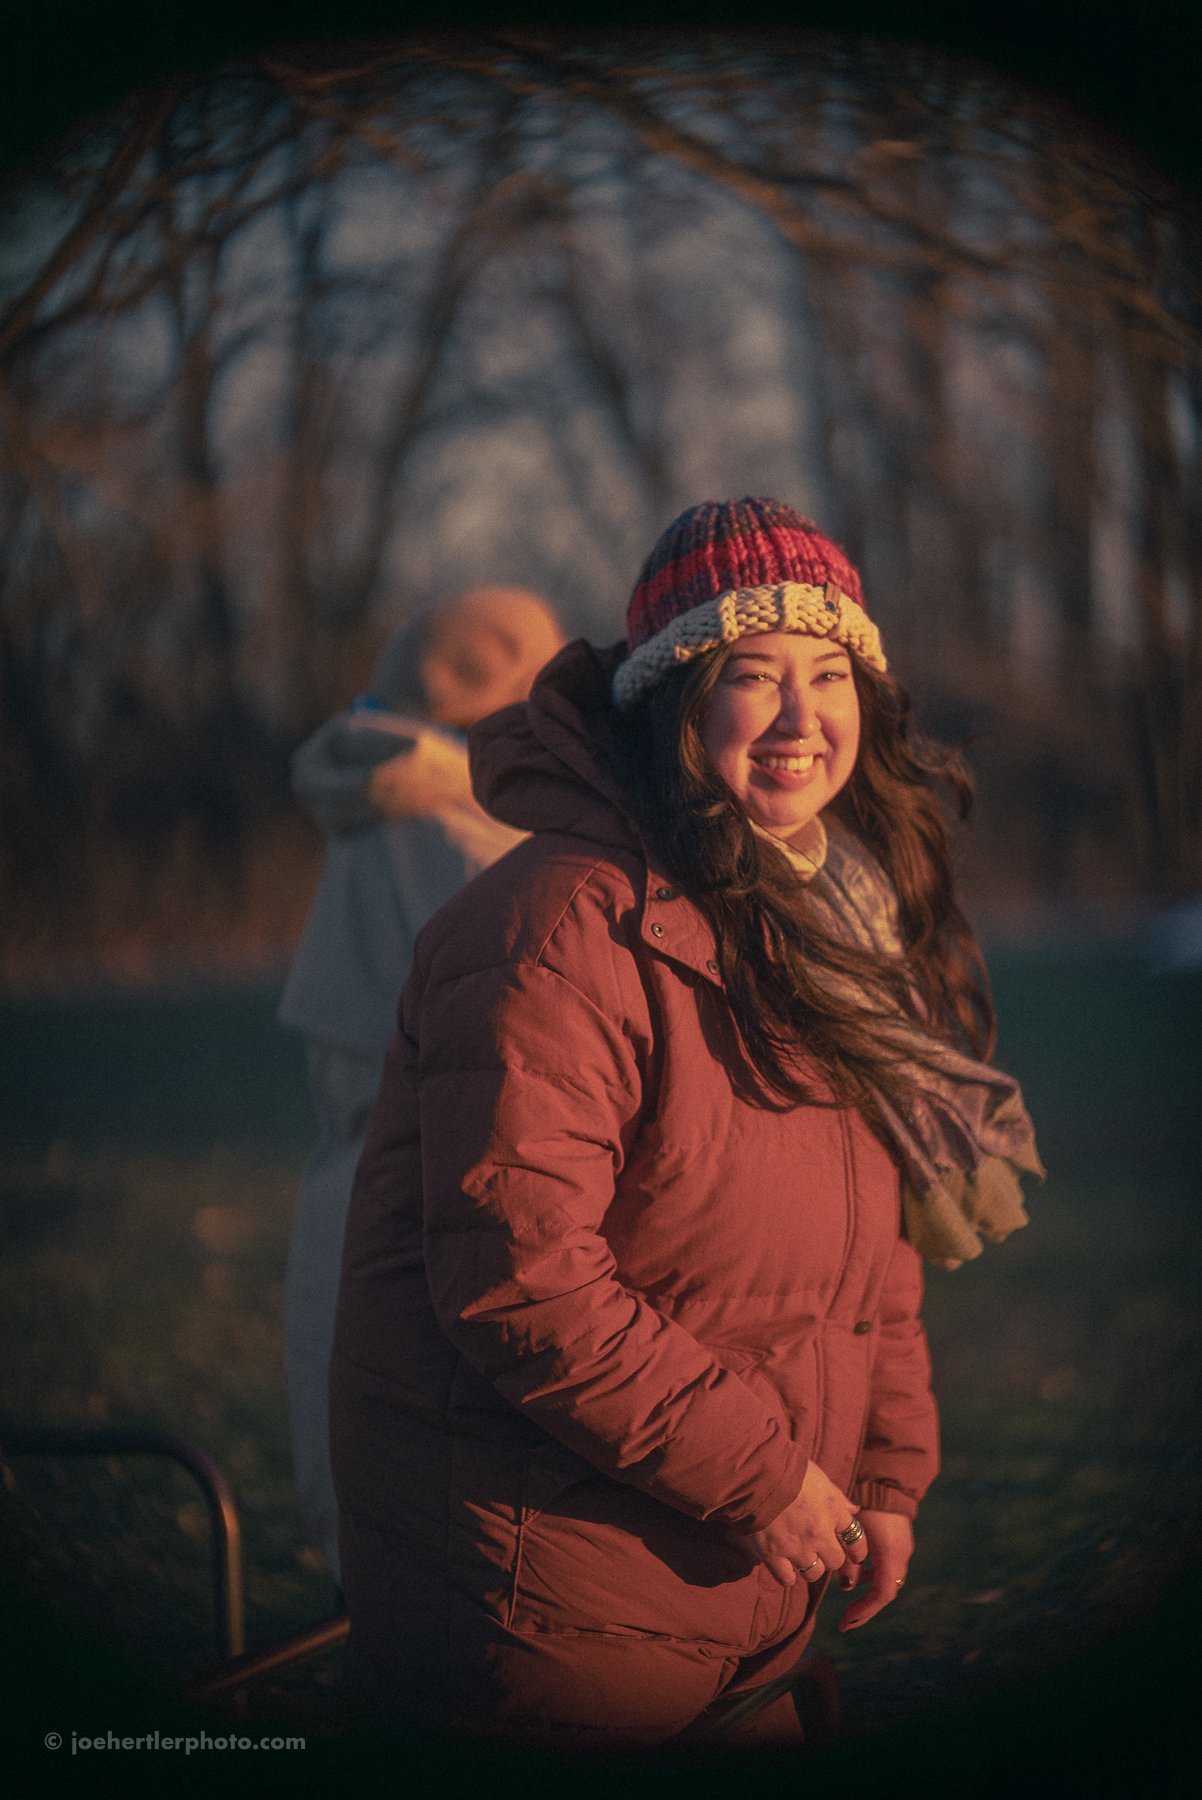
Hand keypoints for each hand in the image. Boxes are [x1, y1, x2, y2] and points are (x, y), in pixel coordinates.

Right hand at [743, 1461, 869, 1588]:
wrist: (754, 1472)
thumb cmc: (786, 1467)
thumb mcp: (818, 1476)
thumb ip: (836, 1496)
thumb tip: (853, 1510)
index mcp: (832, 1509)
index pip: (856, 1539)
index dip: (857, 1551)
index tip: (854, 1555)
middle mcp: (819, 1532)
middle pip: (835, 1561)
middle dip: (829, 1556)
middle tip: (818, 1549)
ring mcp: (796, 1546)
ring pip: (814, 1573)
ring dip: (809, 1566)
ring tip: (799, 1556)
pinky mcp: (772, 1554)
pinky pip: (787, 1579)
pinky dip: (787, 1575)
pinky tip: (783, 1565)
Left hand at [837, 1509, 913, 1630]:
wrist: (887, 1479)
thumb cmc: (869, 1503)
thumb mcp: (855, 1531)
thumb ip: (850, 1559)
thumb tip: (846, 1586)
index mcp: (891, 1555)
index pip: (882, 1595)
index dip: (864, 1611)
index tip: (845, 1620)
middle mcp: (901, 1555)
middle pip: (885, 1592)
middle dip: (865, 1608)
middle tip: (846, 1620)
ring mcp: (903, 1548)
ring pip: (887, 1580)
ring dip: (869, 1592)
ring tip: (849, 1600)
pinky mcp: (899, 1541)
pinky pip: (888, 1566)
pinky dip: (873, 1576)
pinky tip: (859, 1573)